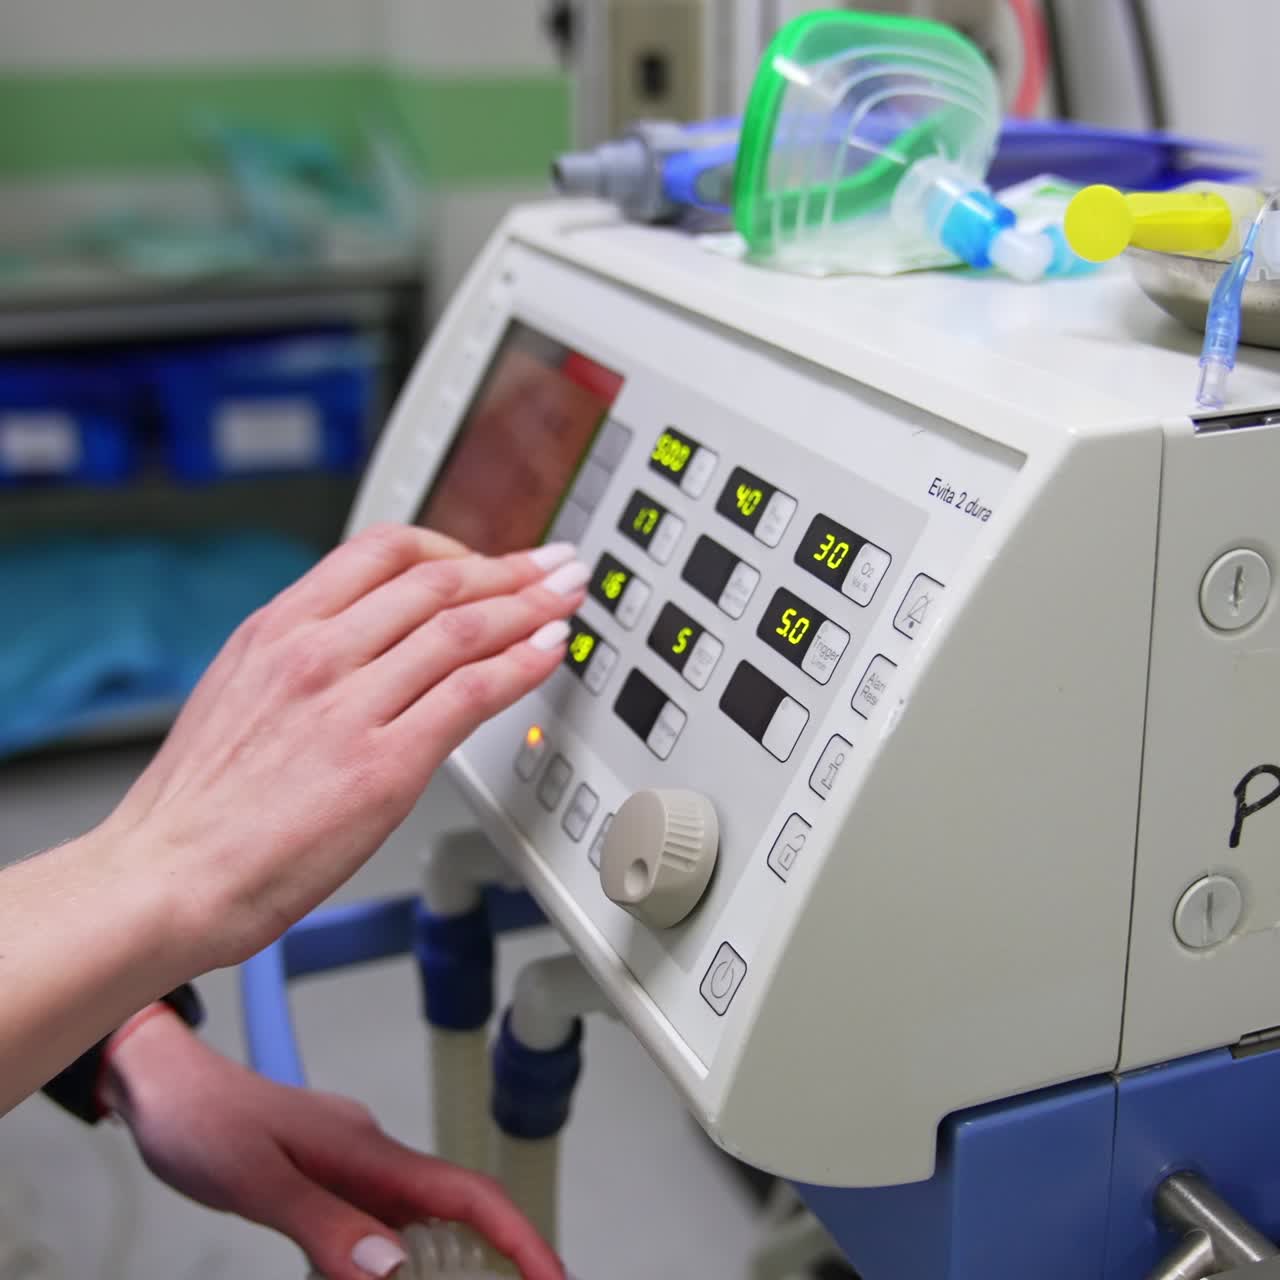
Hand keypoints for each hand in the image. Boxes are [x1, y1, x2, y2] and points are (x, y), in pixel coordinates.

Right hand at [98, 524, 586, 972]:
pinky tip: (549, 653)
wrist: (164, 878)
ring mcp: (350, 705)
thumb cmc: (197, 805)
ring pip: (464, 629)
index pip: (384, 551)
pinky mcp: (383, 764)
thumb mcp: (241, 691)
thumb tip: (372, 641)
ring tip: (568, 599)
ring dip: (531, 607)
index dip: (455, 548)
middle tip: (553, 566)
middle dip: (510, 570)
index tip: (490, 560)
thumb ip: (306, 656)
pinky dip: (521, 665)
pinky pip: (471, 693)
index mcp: (278, 628)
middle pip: (438, 583)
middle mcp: (316, 652)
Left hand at [103, 1010, 563, 1279]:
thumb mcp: (256, 1182)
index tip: (553, 1278)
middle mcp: (372, 1155)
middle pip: (461, 1212)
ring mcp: (355, 1163)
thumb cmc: (199, 1120)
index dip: (519, 1238)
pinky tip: (392, 1276)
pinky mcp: (333, 1175)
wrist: (160, 1082)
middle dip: (503, 1258)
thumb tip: (393, 1271)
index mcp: (368, 1152)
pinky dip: (407, 1257)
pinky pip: (388, 1220)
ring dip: (454, 1263)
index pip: (467, 1195)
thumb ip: (325, 1225)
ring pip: (425, 1220)